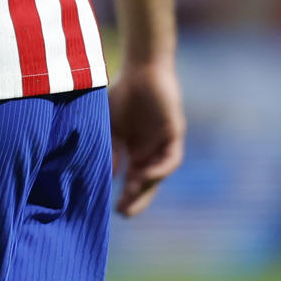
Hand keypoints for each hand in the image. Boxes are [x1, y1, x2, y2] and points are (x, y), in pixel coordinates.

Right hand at [109, 58, 184, 215]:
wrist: (142, 68)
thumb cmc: (122, 92)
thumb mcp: (110, 126)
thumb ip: (109, 148)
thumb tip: (106, 175)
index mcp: (134, 149)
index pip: (131, 179)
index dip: (124, 194)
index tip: (111, 209)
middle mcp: (149, 150)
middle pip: (145, 182)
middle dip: (136, 199)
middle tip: (123, 213)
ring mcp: (162, 144)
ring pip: (157, 174)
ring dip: (146, 188)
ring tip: (131, 199)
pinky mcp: (174, 135)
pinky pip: (170, 159)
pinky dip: (158, 169)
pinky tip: (145, 176)